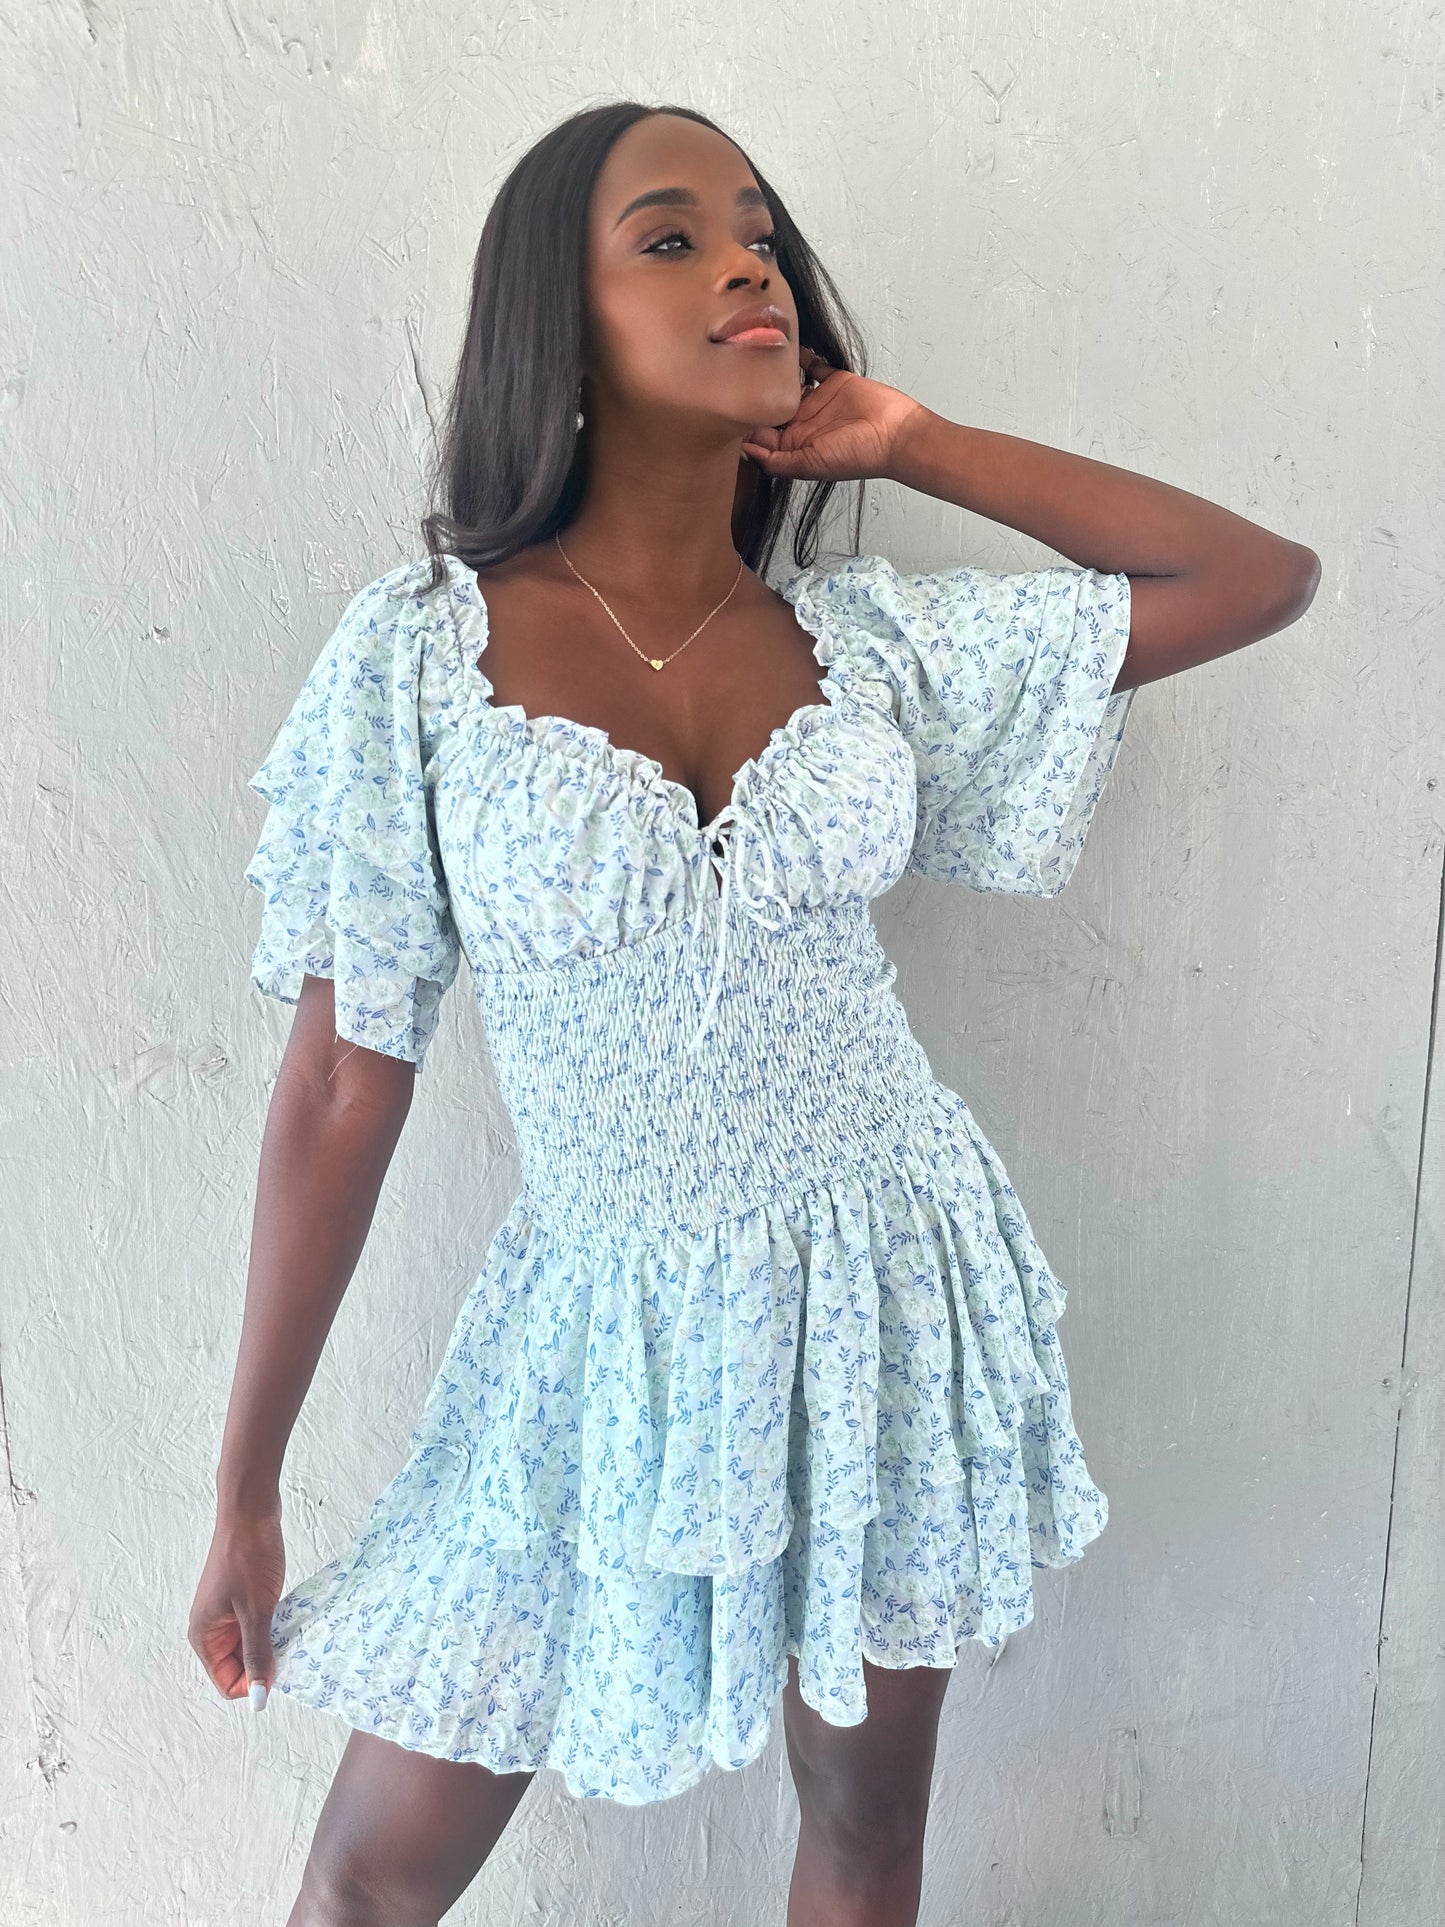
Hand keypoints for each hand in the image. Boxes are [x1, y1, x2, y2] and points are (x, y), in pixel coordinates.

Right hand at [188, 1503, 285, 1706]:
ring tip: (288, 1623)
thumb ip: (258, 1656)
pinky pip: (256, 1625)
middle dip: (265, 1660)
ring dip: (270, 1641)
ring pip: (250, 1645)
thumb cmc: (248, 1557)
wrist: (250, 1511)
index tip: (282, 1662)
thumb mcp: (256, 1610)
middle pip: (239, 1666)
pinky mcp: (239, 1598)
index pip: (228, 1683)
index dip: (256, 1681)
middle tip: (289, 1641)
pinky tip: (287, 1611)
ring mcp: (224, 1612)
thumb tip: (257, 1701)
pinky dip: (272, 1623)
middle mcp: (210, 1629)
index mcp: (204, 1637)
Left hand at [741, 349, 931, 484]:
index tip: (726, 406)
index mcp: (793, 446)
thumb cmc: (856, 456)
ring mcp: (817, 401)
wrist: (894, 435)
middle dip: (753, 394)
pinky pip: (812, 365)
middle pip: (769, 407)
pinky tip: (786, 347)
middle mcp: (802, 423)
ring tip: (757, 358)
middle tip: (733, 375)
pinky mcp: (833, 381)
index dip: (743, 422)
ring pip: (787, 383)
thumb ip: (776, 461)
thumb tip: (743, 451)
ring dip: (774, 373)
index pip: (759, 434)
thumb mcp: (809, 466)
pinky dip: (800, 356)